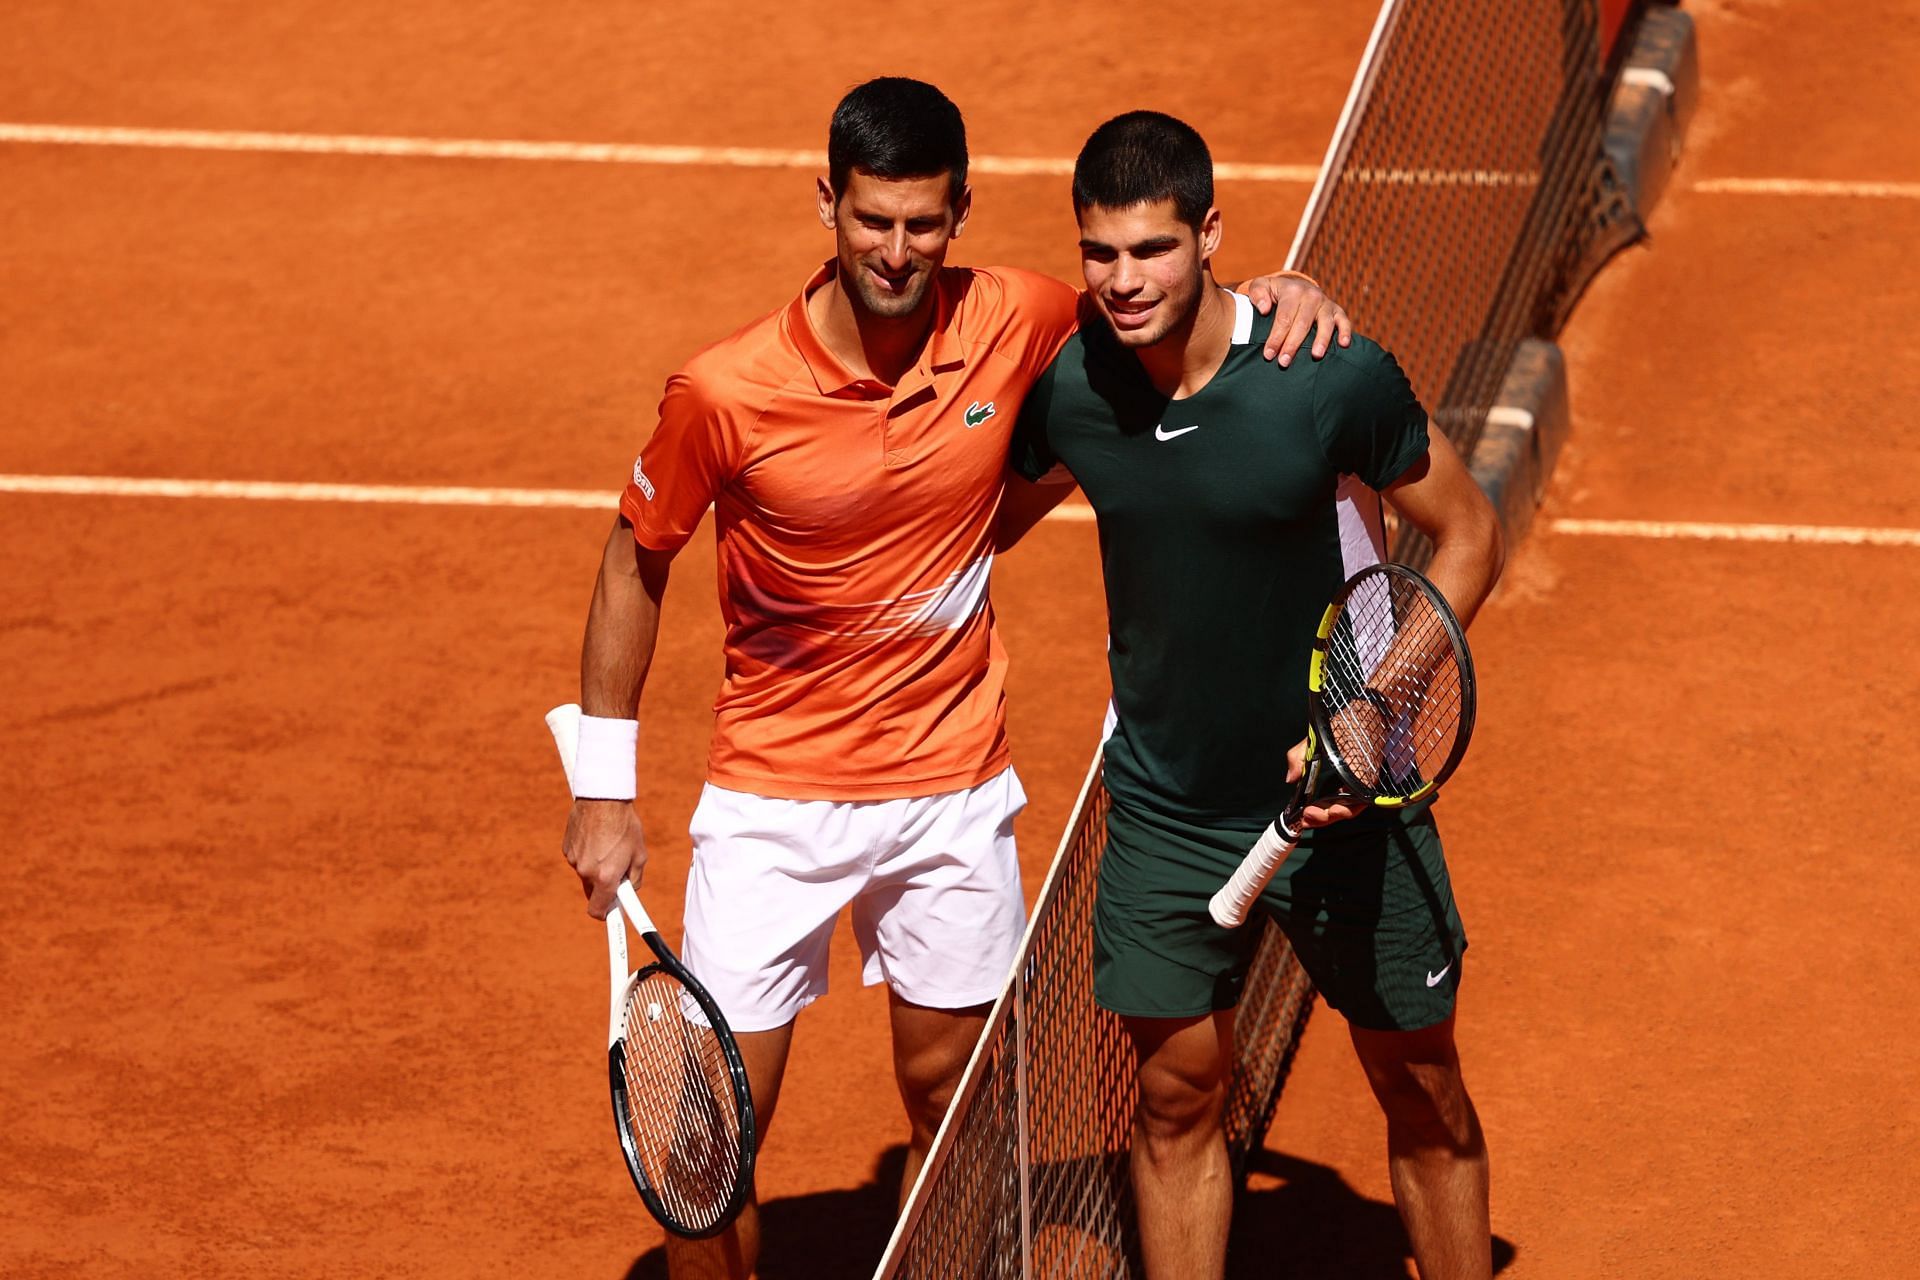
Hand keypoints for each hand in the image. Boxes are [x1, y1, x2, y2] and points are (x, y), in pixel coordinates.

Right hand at [562, 798, 646, 917]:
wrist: (603, 799)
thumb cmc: (625, 826)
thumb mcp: (639, 855)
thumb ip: (634, 879)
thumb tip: (629, 891)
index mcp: (605, 878)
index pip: (598, 911)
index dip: (605, 915)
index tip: (611, 915)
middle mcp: (586, 872)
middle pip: (593, 892)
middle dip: (604, 886)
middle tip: (617, 871)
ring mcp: (574, 860)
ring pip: (586, 874)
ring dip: (595, 867)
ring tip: (608, 845)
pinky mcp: (567, 848)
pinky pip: (578, 859)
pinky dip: (586, 854)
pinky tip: (596, 838)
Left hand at [1236, 271, 1353, 366]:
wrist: (1296, 286)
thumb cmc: (1274, 292)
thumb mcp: (1261, 286)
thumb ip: (1257, 293)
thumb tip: (1264, 309)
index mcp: (1292, 291)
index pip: (1284, 318)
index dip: (1276, 337)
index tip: (1268, 354)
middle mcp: (1311, 296)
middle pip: (1302, 324)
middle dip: (1292, 344)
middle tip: (1284, 362)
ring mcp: (1325, 303)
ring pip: (1325, 323)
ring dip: (1321, 340)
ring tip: (1315, 355)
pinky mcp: (1337, 310)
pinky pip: (1344, 321)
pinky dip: (1346, 332)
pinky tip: (1343, 344)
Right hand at [1284, 737, 1368, 829]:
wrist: (1363, 713)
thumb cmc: (1339, 728)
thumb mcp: (1313, 742)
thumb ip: (1299, 758)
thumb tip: (1291, 779)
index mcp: (1331, 780)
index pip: (1322, 804)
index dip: (1313, 815)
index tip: (1301, 817)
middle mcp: (1345, 786)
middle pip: (1334, 811)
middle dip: (1321, 818)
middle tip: (1307, 816)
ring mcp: (1359, 784)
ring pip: (1349, 809)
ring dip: (1335, 814)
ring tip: (1323, 813)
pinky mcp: (1370, 778)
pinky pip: (1363, 799)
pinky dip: (1352, 806)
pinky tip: (1340, 807)